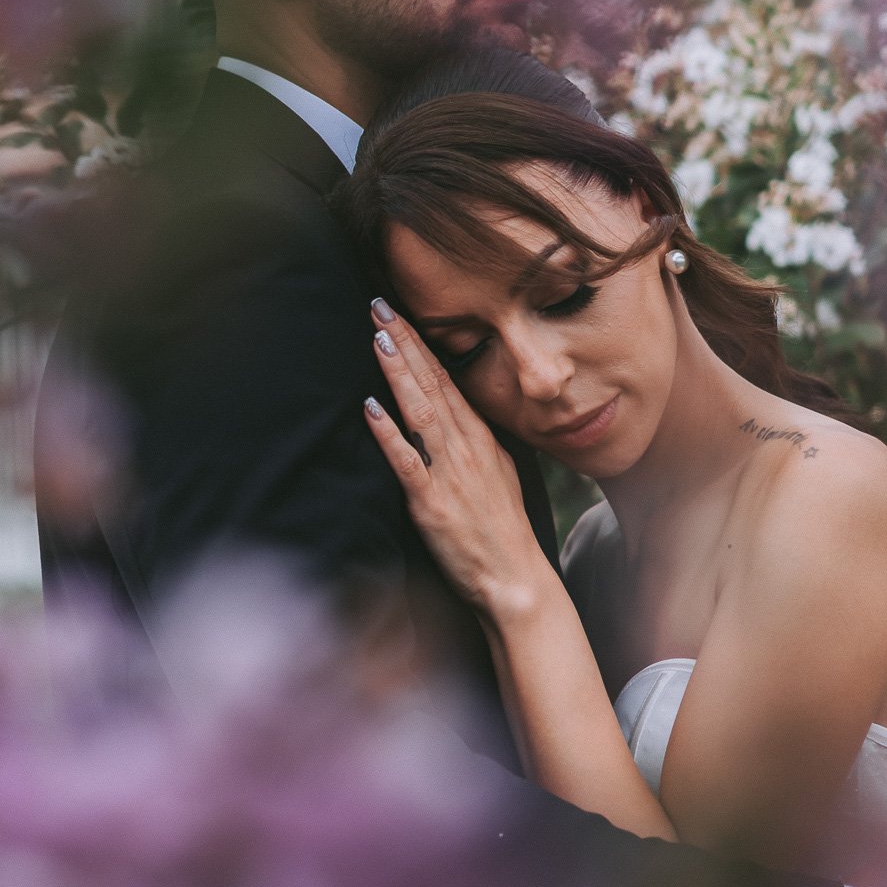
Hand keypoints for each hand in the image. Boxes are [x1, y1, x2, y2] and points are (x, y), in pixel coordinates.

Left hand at [363, 301, 548, 617]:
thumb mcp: (498, 474)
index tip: (398, 314)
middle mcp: (466, 448)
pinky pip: (407, 460)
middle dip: (404, 342)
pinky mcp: (431, 503)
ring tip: (377, 337)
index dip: (420, 344)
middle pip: (432, 384)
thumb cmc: (502, 532)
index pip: (446, 380)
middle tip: (379, 305)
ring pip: (420, 411)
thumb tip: (453, 417)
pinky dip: (388, 432)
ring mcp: (449, 473)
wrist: (516, 581)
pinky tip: (371, 407)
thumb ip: (474, 444)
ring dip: (397, 372)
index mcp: (481, 439)